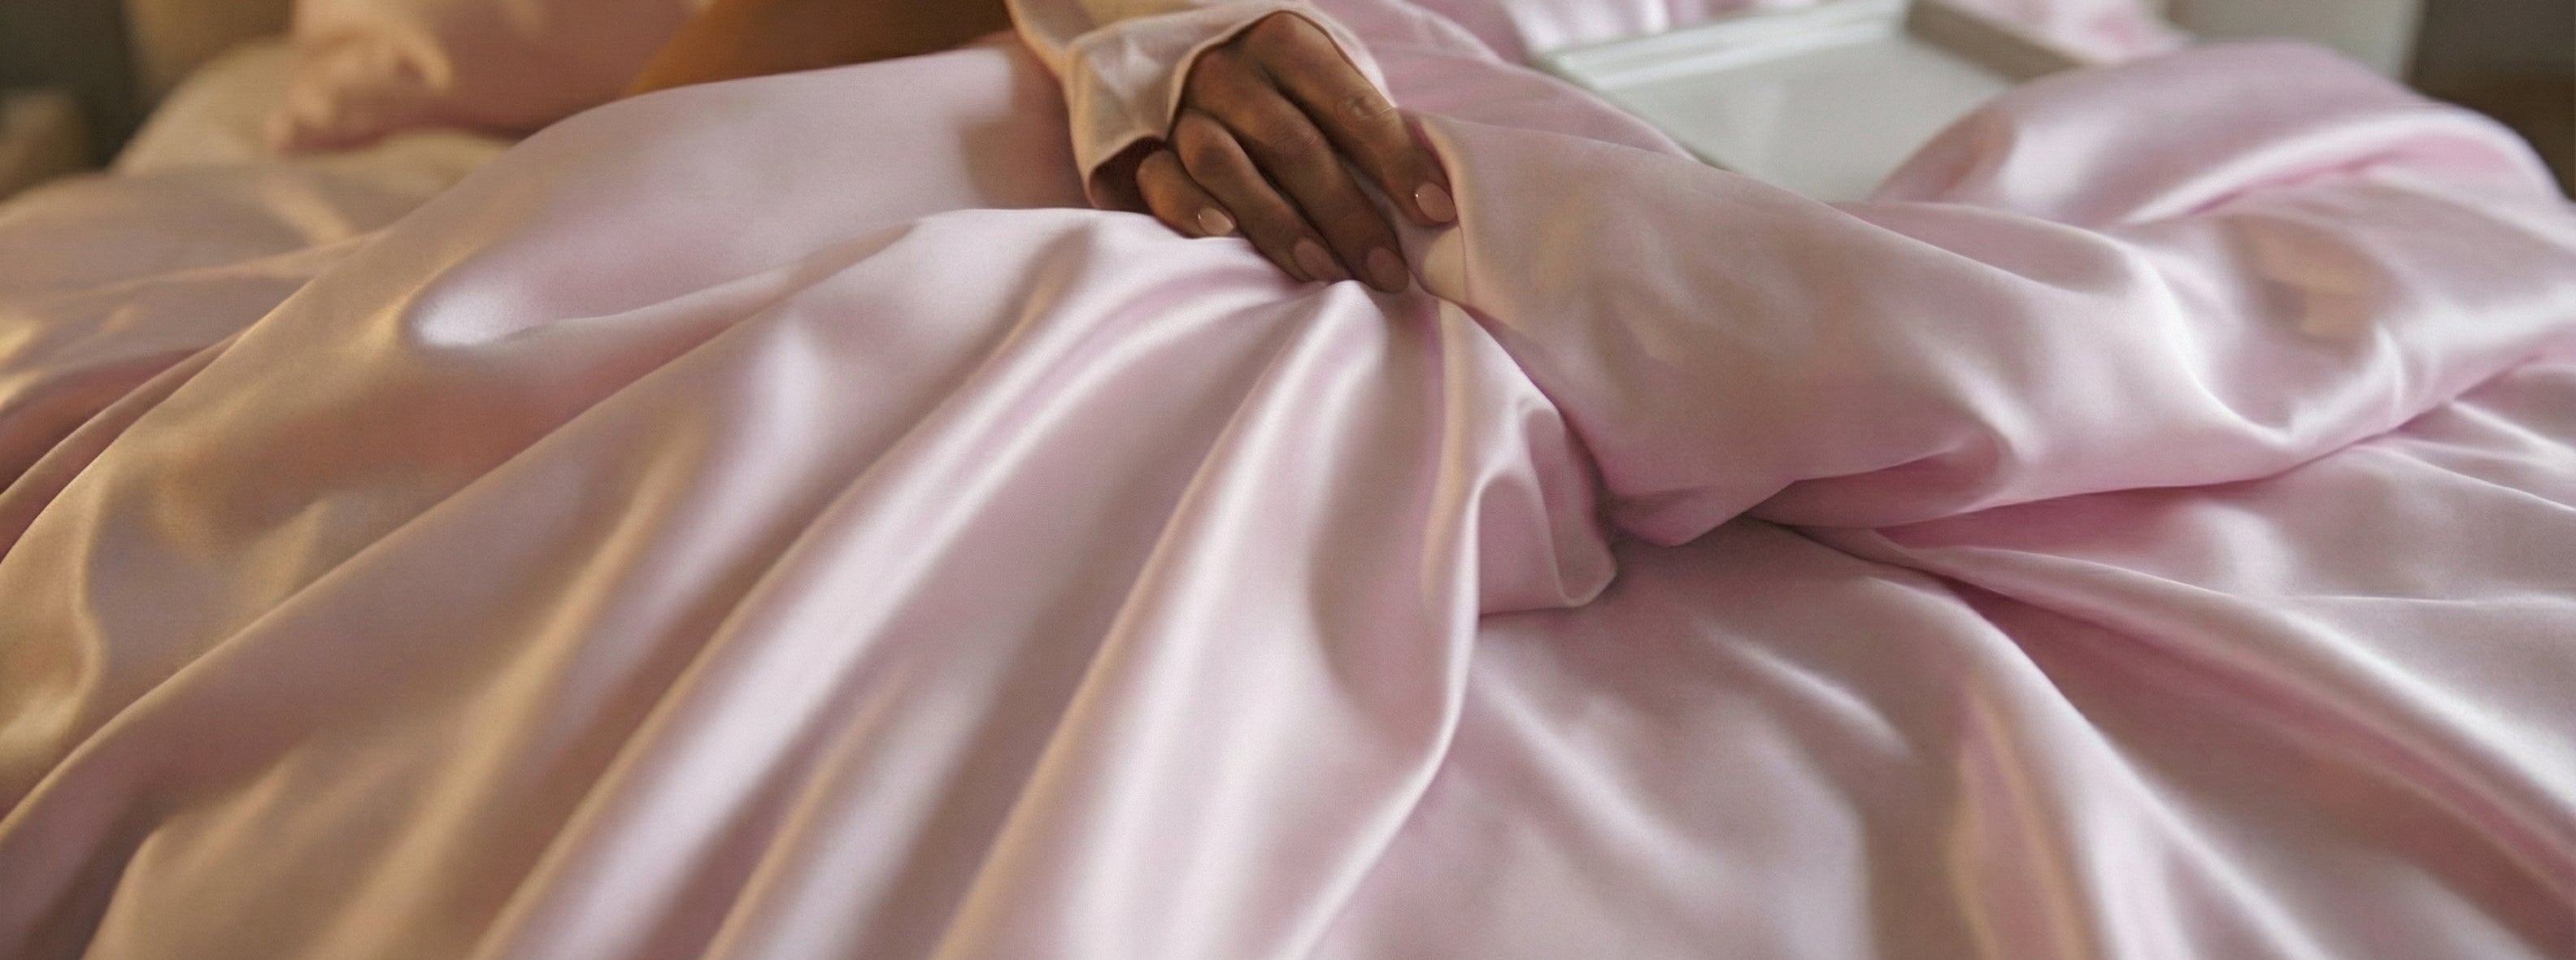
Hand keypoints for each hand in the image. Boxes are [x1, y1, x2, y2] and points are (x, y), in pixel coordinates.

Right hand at [1117, 12, 1456, 292]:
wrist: (1176, 63)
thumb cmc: (1275, 92)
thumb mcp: (1319, 85)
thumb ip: (1360, 126)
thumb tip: (1428, 202)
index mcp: (1287, 43)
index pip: (1351, 106)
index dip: (1397, 161)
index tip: (1435, 212)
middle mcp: (1231, 70)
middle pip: (1296, 146)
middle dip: (1349, 215)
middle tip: (1388, 271)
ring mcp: (1182, 109)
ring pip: (1227, 166)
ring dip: (1281, 224)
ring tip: (1324, 271)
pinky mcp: (1139, 148)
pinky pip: (1162, 178)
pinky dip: (1191, 207)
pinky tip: (1224, 236)